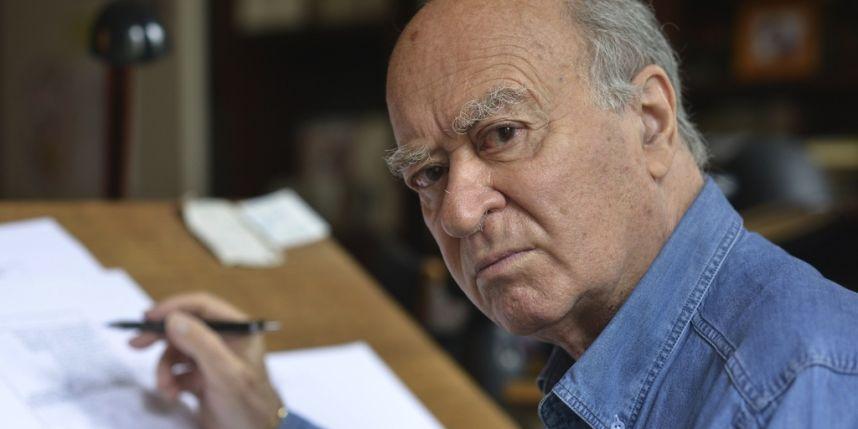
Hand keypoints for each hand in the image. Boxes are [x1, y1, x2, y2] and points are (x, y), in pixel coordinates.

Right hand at [130, 292, 283, 428]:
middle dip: (160, 337)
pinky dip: (169, 382)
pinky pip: (177, 372)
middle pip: (185, 327)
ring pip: (177, 352)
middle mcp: (226, 341)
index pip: (203, 306)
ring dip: (165, 368)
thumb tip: (173, 318)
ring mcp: (213, 360)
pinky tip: (171, 395)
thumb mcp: (224, 373)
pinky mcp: (203, 380)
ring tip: (164, 387)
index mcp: (239, 330)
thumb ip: (200, 343)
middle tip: (135, 344)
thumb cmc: (248, 405)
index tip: (148, 318)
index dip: (174, 307)